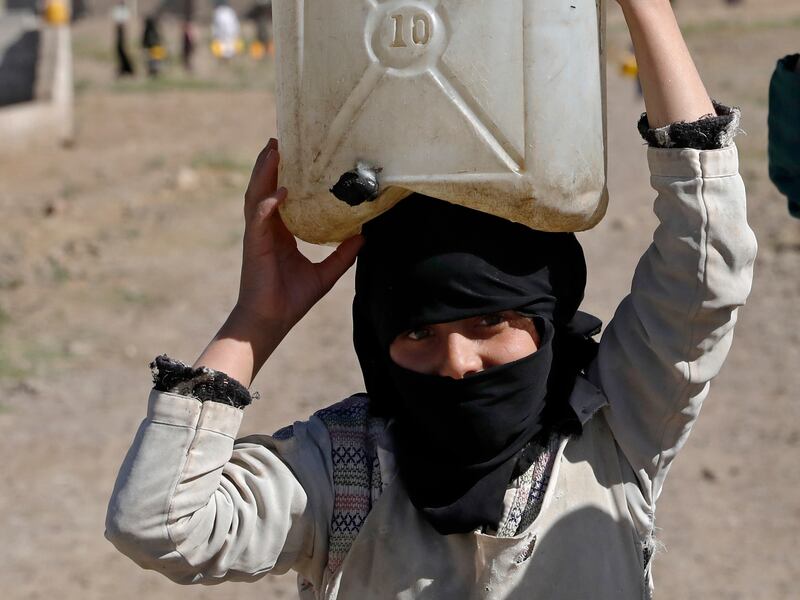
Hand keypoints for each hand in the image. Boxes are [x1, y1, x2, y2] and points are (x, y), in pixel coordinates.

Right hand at [236, 138, 363, 338]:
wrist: (272, 321)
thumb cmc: (292, 299)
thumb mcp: (326, 273)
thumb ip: (343, 254)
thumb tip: (364, 235)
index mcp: (281, 232)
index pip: (282, 196)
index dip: (285, 174)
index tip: (296, 154)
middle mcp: (267, 228)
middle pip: (266, 187)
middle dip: (271, 163)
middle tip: (279, 139)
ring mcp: (258, 234)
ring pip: (258, 195)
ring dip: (264, 172)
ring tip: (273, 149)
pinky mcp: (255, 245)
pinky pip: (259, 218)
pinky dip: (268, 202)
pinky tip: (280, 190)